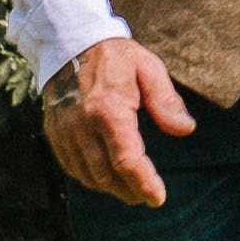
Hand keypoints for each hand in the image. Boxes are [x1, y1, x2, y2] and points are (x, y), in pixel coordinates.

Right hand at [43, 35, 195, 208]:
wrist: (69, 42)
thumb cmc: (115, 56)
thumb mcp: (148, 68)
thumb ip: (166, 101)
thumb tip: (186, 129)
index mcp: (108, 109)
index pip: (126, 160)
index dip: (143, 183)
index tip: (158, 198)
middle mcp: (81, 124)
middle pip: (106, 175)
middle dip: (129, 191)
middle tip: (148, 196)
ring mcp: (63, 130)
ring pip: (88, 176)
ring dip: (111, 188)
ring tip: (131, 190)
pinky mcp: (53, 133)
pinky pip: (71, 167)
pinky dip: (90, 178)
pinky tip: (106, 178)